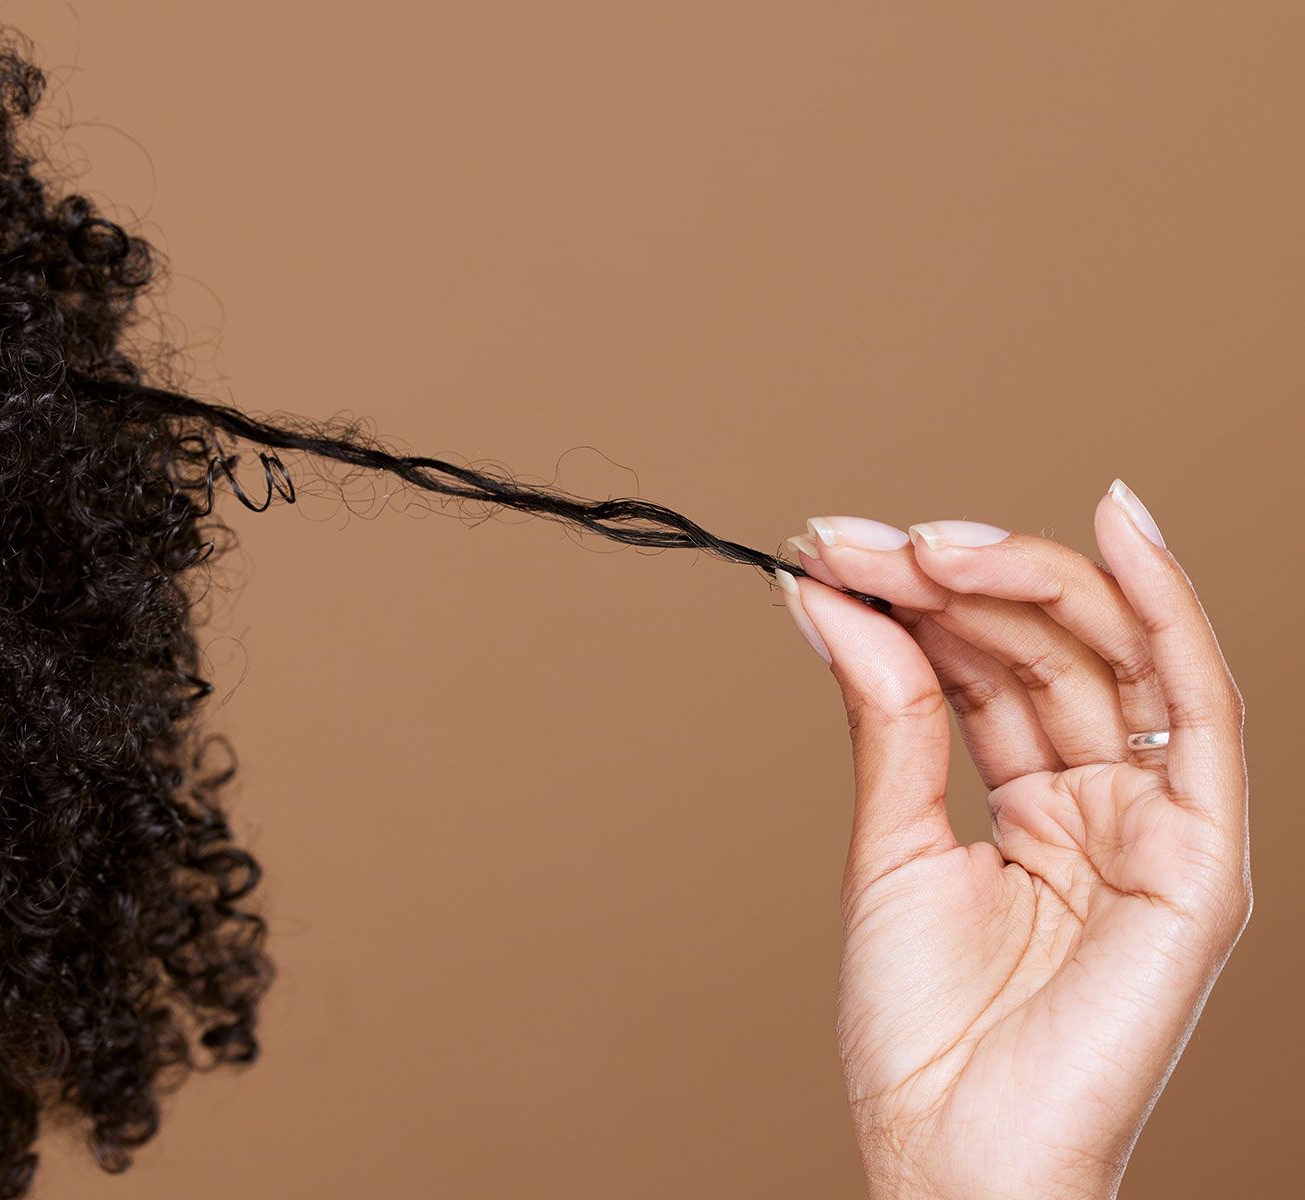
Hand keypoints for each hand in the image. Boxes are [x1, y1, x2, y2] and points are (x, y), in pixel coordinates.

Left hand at [776, 481, 1250, 1199]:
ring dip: (1016, 578)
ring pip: (1108, 656)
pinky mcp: (1202, 855)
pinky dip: (1167, 606)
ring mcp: (1157, 825)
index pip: (984, 666)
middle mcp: (1105, 804)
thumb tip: (828, 598)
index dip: (909, 599)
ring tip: (916, 544)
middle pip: (1041, 647)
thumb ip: (887, 716)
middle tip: (851, 541)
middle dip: (945, 579)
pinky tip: (1118, 520)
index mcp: (1037, 810)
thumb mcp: (889, 846)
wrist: (951, 1154)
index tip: (823, 548)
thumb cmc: (922, 1034)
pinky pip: (1200, 708)